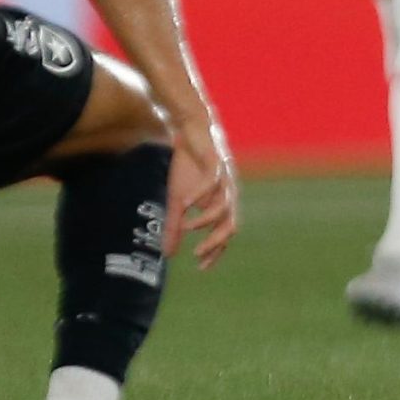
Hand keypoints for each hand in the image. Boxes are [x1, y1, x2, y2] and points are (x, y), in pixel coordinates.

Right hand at [165, 112, 238, 268]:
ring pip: (224, 205)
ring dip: (206, 220)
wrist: (190, 131)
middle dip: (215, 242)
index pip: (224, 234)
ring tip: (187, 228)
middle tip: (198, 255)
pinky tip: (185, 203)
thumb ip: (175, 227)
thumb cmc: (186, 167)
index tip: (201, 267)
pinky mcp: (216, 162)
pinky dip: (199, 194)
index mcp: (221, 204)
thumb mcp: (177, 200)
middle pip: (230, 224)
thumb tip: (168, 255)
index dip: (216, 251)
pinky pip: (211, 182)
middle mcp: (227, 194)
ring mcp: (224, 179)